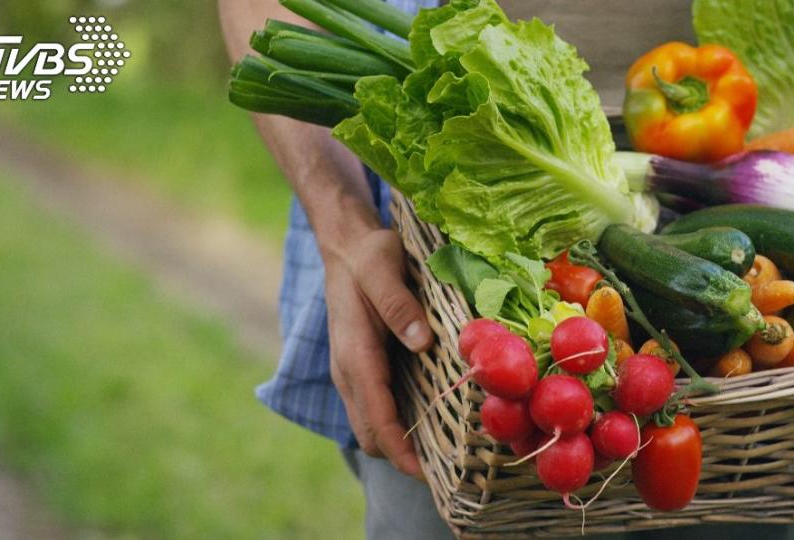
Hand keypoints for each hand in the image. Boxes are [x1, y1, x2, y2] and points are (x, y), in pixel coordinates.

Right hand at [323, 228, 432, 478]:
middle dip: (402, 458)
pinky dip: (396, 424)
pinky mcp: (360, 368)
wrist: (346, 246)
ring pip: (370, 425)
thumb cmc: (368, 255)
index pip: (375, 417)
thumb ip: (398, 304)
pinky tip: (429, 421)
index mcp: (354, 354)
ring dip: (399, 445)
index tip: (427, 475)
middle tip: (448, 470)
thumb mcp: (383, 267)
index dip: (400, 451)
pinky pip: (375, 408)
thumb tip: (421, 342)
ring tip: (443, 454)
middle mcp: (348, 371)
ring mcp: (351, 372)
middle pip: (370, 434)